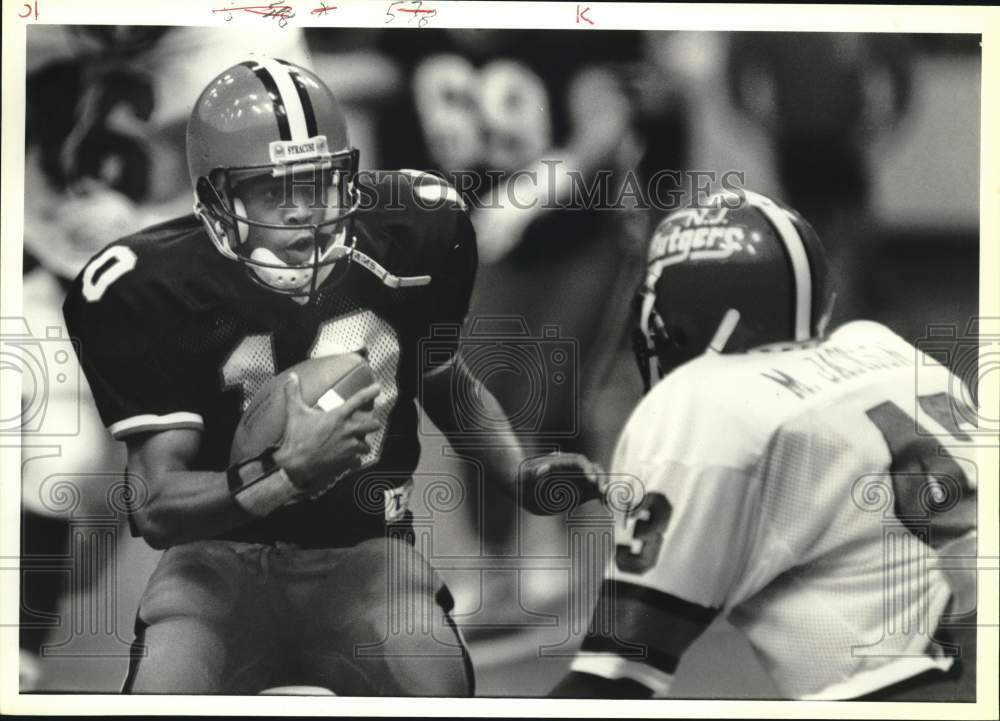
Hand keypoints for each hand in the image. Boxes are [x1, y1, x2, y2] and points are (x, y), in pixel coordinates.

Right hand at [273, 373, 380, 494]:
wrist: (296, 465)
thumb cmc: (296, 438)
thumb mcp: (294, 413)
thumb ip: (293, 393)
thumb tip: (291, 376)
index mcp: (337, 417)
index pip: (358, 400)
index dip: (370, 392)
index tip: (378, 388)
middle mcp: (347, 431)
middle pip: (371, 425)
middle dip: (373, 424)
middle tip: (371, 424)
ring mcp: (349, 448)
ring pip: (366, 445)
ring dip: (363, 444)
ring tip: (359, 444)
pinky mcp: (347, 462)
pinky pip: (357, 461)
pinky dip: (355, 460)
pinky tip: (350, 460)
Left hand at [519, 451, 603, 515]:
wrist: (523, 487)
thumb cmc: (523, 478)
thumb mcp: (524, 476)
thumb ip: (532, 474)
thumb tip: (540, 469)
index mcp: (562, 462)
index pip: (580, 462)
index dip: (588, 470)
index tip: (592, 481)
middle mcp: (572, 469)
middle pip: (593, 469)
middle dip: (600, 479)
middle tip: (603, 493)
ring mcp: (577, 480)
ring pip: (597, 481)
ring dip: (604, 489)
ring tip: (608, 502)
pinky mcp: (579, 492)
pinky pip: (594, 493)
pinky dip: (601, 498)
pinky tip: (606, 506)